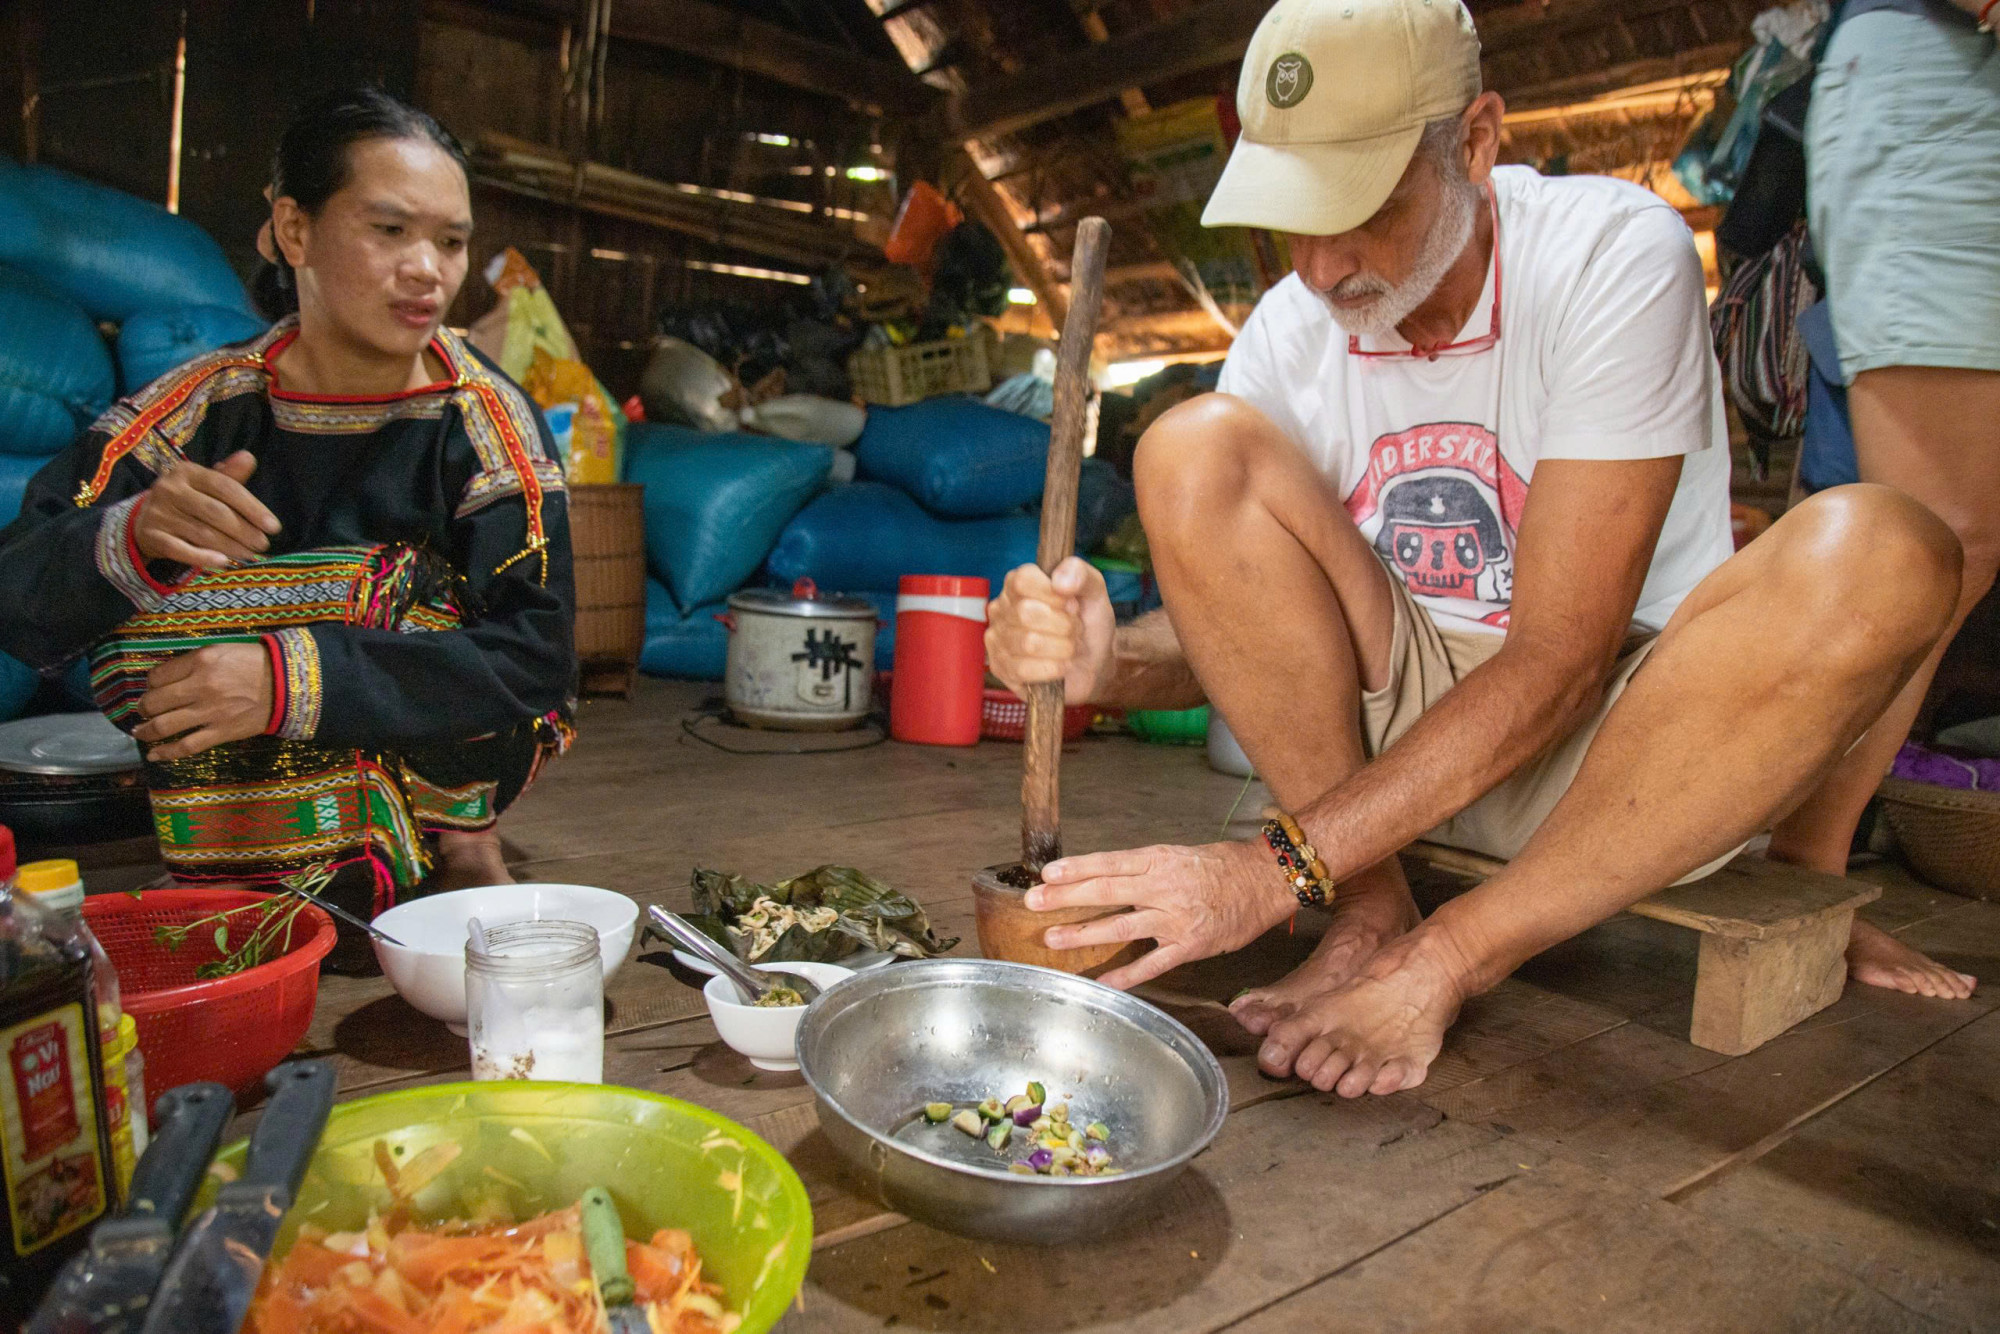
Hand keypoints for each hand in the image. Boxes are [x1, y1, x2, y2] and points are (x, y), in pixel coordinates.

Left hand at [132, 643, 274, 761]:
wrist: (288, 684)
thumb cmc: (256, 663)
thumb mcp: (222, 651)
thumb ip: (193, 663)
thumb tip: (167, 679)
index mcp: (200, 661)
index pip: (157, 676)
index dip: (151, 683)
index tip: (155, 688)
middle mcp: (200, 687)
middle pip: (155, 702)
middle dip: (144, 707)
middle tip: (145, 710)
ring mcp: (209, 712)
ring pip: (164, 726)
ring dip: (146, 731)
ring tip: (140, 731)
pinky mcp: (220, 732)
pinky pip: (186, 746)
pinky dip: (167, 753)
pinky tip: (154, 756)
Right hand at [133, 452, 280, 570]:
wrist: (144, 520)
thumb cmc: (187, 500)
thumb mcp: (206, 484)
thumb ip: (229, 476)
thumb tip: (249, 457)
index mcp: (186, 472)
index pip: (225, 488)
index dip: (252, 508)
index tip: (274, 527)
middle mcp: (170, 489)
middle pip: (216, 512)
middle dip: (244, 530)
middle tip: (263, 544)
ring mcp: (158, 513)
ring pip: (202, 533)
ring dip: (231, 547)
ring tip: (250, 555)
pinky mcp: (151, 536)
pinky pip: (180, 549)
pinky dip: (203, 557)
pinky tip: (223, 562)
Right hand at [985, 556, 1115, 703]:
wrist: (1095, 662)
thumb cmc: (1088, 623)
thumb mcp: (1093, 591)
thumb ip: (1080, 573)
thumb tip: (1060, 581)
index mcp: (1018, 583)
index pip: (1023, 580)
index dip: (1054, 595)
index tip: (1072, 605)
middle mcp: (1001, 609)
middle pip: (1026, 613)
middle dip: (1063, 625)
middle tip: (1074, 630)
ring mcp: (997, 640)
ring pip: (1028, 643)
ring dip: (1062, 648)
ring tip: (1069, 647)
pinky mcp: (1001, 669)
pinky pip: (1024, 669)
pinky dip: (1053, 669)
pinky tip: (1060, 665)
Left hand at [1026, 840, 1294, 989]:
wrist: (1267, 880)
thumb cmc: (1222, 865)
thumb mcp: (1179, 854)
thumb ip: (1144, 869)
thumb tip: (1102, 879)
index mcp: (1160, 860)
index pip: (1110, 862)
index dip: (1076, 868)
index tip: (1046, 873)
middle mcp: (1165, 887)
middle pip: (1107, 892)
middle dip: (1066, 898)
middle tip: (1032, 902)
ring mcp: (1177, 919)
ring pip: (1122, 927)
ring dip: (1084, 934)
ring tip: (1052, 938)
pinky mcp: (1190, 946)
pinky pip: (1152, 964)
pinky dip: (1126, 976)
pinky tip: (1102, 984)